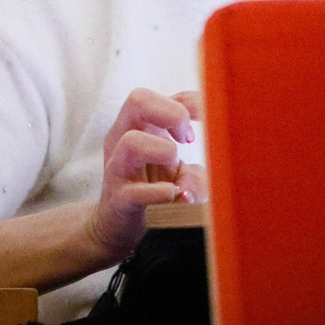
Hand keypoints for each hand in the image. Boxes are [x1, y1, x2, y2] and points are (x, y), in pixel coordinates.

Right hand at [81, 88, 206, 262]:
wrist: (117, 228)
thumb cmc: (151, 190)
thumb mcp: (178, 173)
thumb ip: (195, 171)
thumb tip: (200, 185)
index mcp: (136, 126)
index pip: (153, 95)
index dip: (187, 101)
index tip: (207, 120)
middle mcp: (121, 139)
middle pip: (137, 100)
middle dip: (172, 113)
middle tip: (188, 139)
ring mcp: (117, 169)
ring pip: (132, 142)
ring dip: (164, 151)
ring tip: (174, 167)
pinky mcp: (119, 200)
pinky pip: (135, 192)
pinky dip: (161, 193)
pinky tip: (174, 195)